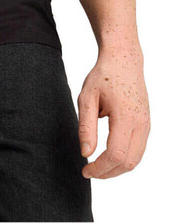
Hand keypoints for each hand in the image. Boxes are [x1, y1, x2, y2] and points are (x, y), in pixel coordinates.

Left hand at [77, 46, 149, 178]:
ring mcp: (146, 124)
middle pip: (129, 163)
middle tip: (90, 171)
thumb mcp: (87, 98)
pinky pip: (139, 149)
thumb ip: (86, 127)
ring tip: (98, 166)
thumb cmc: (103, 76)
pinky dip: (125, 158)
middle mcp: (141, 123)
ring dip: (117, 168)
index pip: (116, 155)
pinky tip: (109, 155)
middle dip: (108, 172)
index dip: (100, 168)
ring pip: (136, 159)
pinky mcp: (146, 123)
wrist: (124, 59)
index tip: (85, 170)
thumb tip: (86, 153)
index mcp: (126, 117)